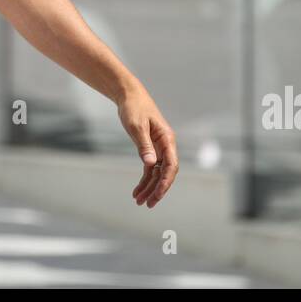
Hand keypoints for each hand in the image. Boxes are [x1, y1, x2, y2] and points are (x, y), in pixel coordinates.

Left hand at [117, 84, 178, 207]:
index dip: (166, 182)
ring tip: (139, 202)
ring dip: (149, 188)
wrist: (129, 96)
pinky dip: (144, 180)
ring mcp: (159, 148)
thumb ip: (144, 145)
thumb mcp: (136, 127)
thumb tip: (150, 164)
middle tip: (148, 205)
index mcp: (167, 139)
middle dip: (157, 190)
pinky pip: (150, 169)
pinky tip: (137, 191)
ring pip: (157, 174)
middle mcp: (166, 145)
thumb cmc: (134, 108)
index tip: (158, 194)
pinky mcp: (150, 148)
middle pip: (166, 173)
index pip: (171, 165)